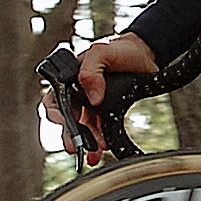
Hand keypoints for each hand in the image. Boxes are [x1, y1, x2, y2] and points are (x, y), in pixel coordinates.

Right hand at [39, 33, 156, 164]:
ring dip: (86, 142)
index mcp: (69, 78)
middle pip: (66, 119)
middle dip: (71, 135)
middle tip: (78, 147)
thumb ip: (92, 70)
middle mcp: (77, 93)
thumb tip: (92, 98)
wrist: (146, 54)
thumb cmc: (121, 48)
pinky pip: (98, 130)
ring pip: (82, 128)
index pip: (54, 101)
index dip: (58, 115)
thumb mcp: (103, 52)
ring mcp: (90, 103)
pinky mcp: (106, 111)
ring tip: (93, 152)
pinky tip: (103, 148)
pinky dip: (99, 141)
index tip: (69, 123)